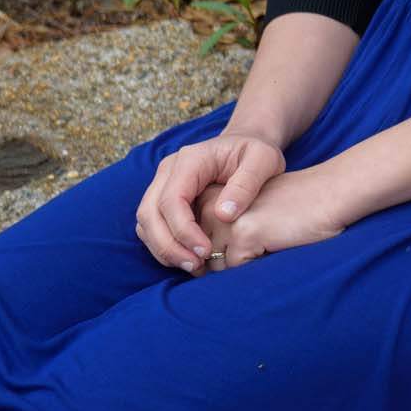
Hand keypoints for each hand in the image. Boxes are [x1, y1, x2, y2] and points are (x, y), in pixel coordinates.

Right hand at [134, 130, 286, 272]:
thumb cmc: (256, 152)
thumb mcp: (264, 160)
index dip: (184, 230)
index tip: (206, 251)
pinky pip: (151, 226)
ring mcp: (162, 184)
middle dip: (169, 245)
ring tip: (193, 266)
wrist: (247, 144)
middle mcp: (168, 170)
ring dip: (163, 249)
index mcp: (190, 159)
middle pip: (150, 213)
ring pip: (146, 222)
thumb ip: (246, 183)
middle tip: (196, 266)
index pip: (172, 200)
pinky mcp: (163, 198)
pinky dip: (164, 245)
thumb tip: (223, 215)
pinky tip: (187, 258)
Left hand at [197, 166, 349, 270]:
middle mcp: (213, 208)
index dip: (217, 253)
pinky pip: (237, 271)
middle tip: (259, 244)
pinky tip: (275, 245)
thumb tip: (199, 269)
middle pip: (203, 257)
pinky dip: (256, 268)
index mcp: (213, 198)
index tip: (245, 242)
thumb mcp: (250, 211)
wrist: (329, 194)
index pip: (196, 244)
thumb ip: (220, 231)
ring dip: (241, 266)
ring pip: (217, 267)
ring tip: (267, 243)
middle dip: (227, 262)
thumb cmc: (293, 209)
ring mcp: (226, 221)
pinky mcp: (244, 234)